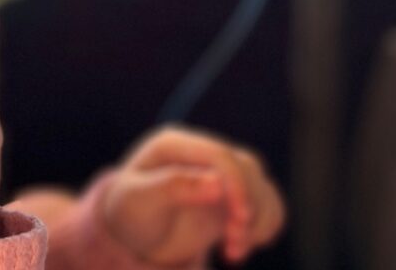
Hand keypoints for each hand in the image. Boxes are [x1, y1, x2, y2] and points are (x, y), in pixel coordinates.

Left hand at [102, 127, 285, 266]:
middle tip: (234, 246)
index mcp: (173, 144)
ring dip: (258, 221)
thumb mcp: (140, 202)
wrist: (132, 235)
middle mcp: (199, 153)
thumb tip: (218, 182)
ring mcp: (217, 173)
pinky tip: (241, 247)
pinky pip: (265, 203)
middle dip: (249, 208)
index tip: (242, 220)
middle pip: (246, 170)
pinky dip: (265, 226)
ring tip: (233, 251)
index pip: (220, 154)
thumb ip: (174, 188)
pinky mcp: (230, 195)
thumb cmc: (130, 214)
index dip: (238, 185)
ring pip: (260, 186)